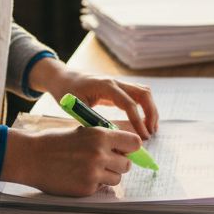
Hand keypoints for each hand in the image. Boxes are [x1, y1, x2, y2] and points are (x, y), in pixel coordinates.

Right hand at [1, 125, 141, 196]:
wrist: (31, 157)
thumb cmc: (54, 142)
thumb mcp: (82, 132)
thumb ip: (103, 139)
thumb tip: (123, 147)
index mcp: (100, 136)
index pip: (134, 143)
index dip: (131, 147)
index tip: (126, 150)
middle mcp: (100, 154)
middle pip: (127, 164)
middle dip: (118, 163)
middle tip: (105, 161)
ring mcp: (93, 173)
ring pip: (117, 179)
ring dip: (108, 175)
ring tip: (90, 169)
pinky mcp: (86, 189)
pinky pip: (101, 189)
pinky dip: (94, 185)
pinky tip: (79, 176)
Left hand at [38, 66, 158, 138]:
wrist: (62, 77)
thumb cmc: (66, 92)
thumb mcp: (76, 108)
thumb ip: (93, 120)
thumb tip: (110, 136)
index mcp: (105, 86)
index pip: (129, 103)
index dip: (138, 121)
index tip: (143, 136)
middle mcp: (115, 82)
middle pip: (143, 94)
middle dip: (151, 113)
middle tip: (150, 133)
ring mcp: (118, 83)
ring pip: (144, 92)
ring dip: (151, 109)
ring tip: (152, 129)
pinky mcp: (118, 88)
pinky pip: (138, 94)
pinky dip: (145, 106)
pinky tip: (144, 121)